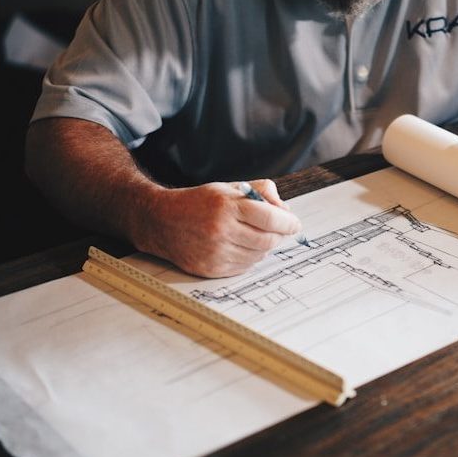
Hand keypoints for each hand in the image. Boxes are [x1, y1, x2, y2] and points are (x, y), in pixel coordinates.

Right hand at [133, 179, 301, 277]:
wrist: (162, 221)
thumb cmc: (199, 202)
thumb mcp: (229, 187)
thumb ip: (260, 191)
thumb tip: (286, 210)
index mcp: (227, 206)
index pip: (270, 218)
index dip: (288, 222)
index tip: (295, 224)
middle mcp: (221, 230)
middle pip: (268, 240)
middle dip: (279, 235)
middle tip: (279, 230)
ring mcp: (215, 252)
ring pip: (259, 255)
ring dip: (264, 247)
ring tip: (256, 236)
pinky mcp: (211, 269)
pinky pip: (244, 267)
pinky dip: (250, 258)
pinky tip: (243, 246)